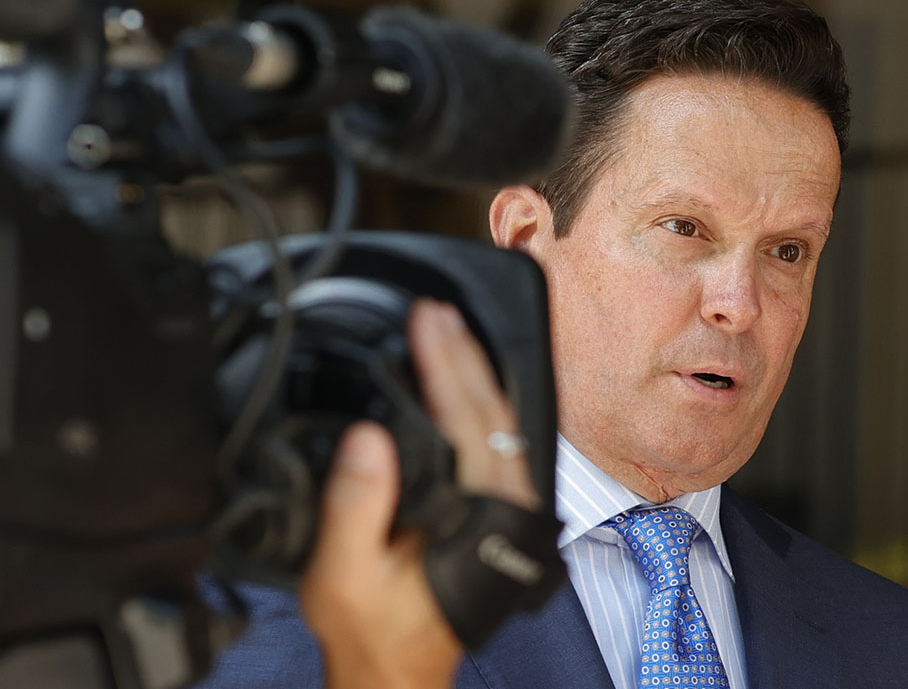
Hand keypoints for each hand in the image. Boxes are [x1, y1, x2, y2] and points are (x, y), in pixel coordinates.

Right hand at [299, 300, 540, 688]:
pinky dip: (477, 400)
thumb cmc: (375, 631)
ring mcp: (506, 505)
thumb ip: (356, 506)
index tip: (428, 321)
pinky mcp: (496, 506)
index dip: (445, 365)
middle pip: (492, 412)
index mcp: (481, 516)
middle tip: (438, 310)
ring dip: (474, 372)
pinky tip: (461, 378)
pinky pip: (494, 439)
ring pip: (500, 422)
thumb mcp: (345, 576)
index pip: (467, 421)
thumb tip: (368, 436)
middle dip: (463, 354)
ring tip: (448, 329)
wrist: (396, 670)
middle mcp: (506, 506)